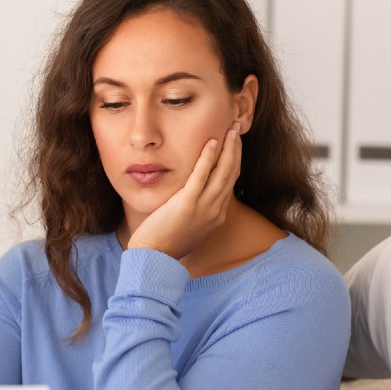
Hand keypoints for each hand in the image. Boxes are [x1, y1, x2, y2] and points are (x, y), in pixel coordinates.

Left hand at [126, 123, 241, 259]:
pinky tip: (212, 141)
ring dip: (228, 148)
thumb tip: (191, 201)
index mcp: (216, 216)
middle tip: (236, 129)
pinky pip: (202, 175)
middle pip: (232, 173)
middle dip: (236, 149)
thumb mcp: (188, 229)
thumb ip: (195, 213)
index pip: (230, 183)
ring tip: (230, 129)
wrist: (154, 259)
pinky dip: (209, 156)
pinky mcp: (188, 204)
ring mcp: (204, 208)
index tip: (234, 144)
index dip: (234, 161)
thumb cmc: (164, 245)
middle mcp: (216, 210)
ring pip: (223, 171)